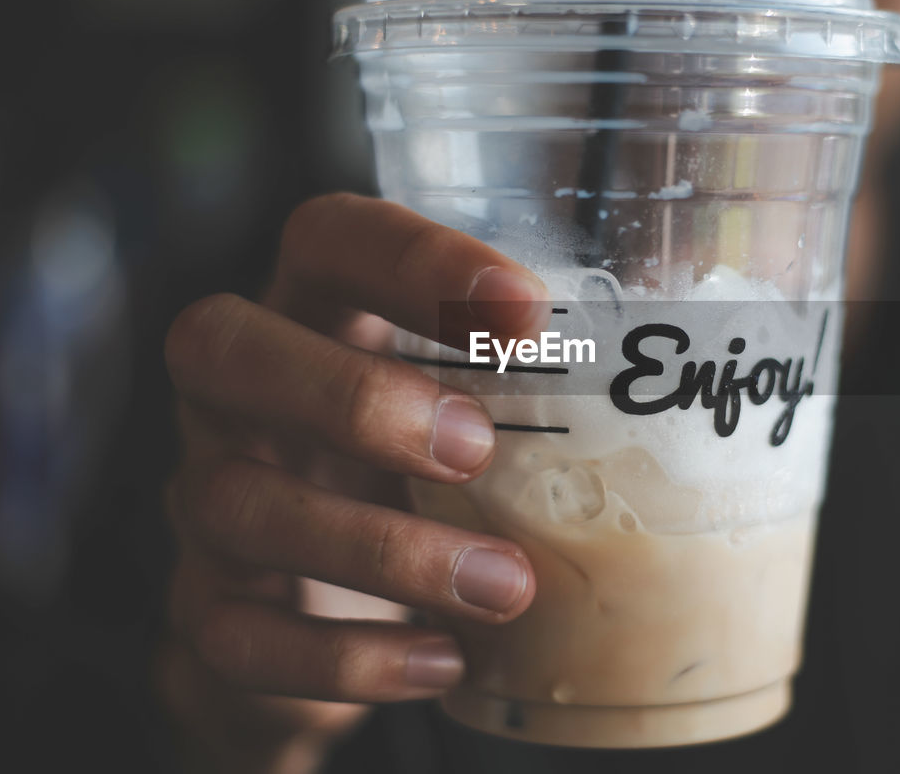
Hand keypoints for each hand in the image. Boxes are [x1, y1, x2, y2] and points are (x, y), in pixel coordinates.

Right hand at [157, 194, 548, 773]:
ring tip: (503, 585)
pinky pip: (237, 634)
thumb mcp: (465, 411)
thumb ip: (532, 391)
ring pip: (235, 503)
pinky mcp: (208, 605)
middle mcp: (240, 395)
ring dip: (382, 547)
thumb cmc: (418, 478)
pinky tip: (445, 661)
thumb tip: (692, 392)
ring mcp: (207, 497)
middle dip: (351, 394)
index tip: (527, 309)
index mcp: (314, 314)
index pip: (331, 238)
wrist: (320, 614)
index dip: (416, 259)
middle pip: (225, 346)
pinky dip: (346, 656)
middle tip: (475, 447)